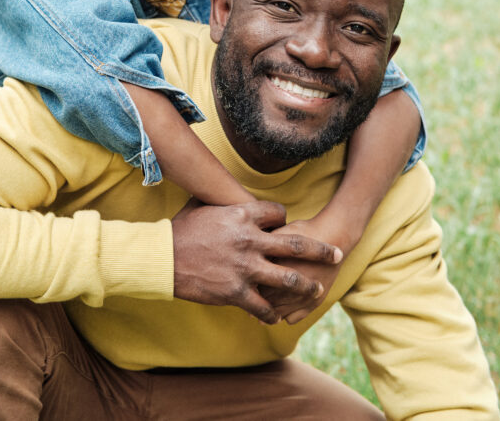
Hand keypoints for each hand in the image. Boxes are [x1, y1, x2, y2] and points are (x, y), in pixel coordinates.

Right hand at [171, 200, 342, 324]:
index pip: (279, 213)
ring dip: (305, 285)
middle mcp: (250, 240)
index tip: (288, 225)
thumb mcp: (203, 205)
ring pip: (287, 278)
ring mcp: (245, 267)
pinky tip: (276, 317)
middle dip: (320, 250)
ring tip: (317, 289)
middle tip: (337, 253)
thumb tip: (224, 183)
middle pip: (296, 244)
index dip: (286, 219)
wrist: (161, 257)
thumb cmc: (180, 229)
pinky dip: (271, 312)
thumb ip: (221, 198)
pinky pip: (263, 305)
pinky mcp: (235, 291)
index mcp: (242, 215)